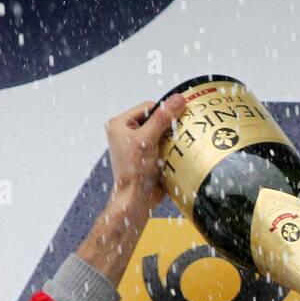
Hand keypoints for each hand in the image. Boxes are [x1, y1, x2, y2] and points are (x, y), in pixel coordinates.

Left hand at [105, 93, 185, 209]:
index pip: (148, 107)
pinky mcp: (146, 158)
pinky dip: (171, 149)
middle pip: (155, 120)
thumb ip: (162, 119)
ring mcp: (136, 146)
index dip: (164, 112)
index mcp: (119, 124)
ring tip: (177, 145)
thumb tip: (178, 99)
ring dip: (171, 139)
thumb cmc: (134, 172)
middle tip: (179, 132)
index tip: (178, 117)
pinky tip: (176, 154)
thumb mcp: (148, 140)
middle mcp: (126, 133)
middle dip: (169, 127)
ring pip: (161, 133)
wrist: (136, 200)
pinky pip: (163, 146)